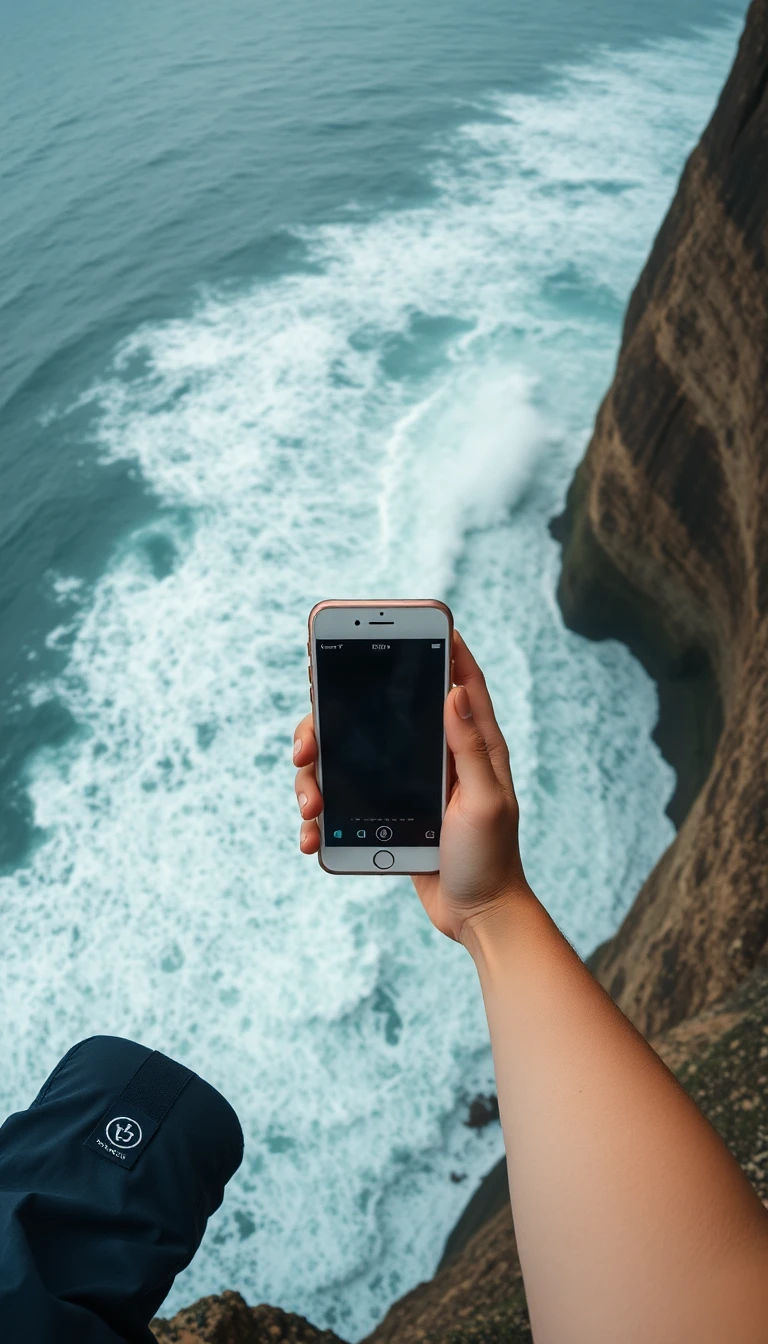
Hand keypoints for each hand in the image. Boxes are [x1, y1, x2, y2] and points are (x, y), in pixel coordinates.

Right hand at [292, 631, 529, 942]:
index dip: (440, 646)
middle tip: (308, 739)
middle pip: (378, 714)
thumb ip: (468, 747)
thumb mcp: (485, 802)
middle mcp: (437, 756)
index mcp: (471, 745)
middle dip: (334, 718)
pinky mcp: (388, 812)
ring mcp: (408, 783)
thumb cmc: (491, 858)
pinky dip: (323, 813)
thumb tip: (454, 688)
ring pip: (349, 757)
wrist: (478, 916)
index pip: (458, 681)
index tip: (410, 622)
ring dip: (318, 774)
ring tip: (308, 804)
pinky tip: (311, 833)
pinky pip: (345, 800)